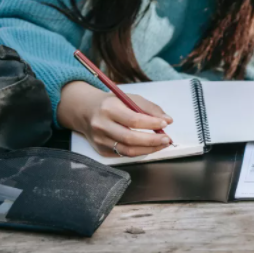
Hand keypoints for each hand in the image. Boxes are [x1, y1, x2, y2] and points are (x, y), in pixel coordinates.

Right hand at [58, 82, 173, 156]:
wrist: (86, 111)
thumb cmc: (112, 103)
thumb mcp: (129, 98)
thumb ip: (149, 108)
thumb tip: (167, 120)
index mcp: (108, 109)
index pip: (133, 120)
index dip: (152, 124)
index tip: (165, 123)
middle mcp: (102, 125)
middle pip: (130, 138)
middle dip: (152, 140)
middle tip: (167, 139)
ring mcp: (100, 140)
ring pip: (128, 150)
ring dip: (149, 149)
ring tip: (162, 144)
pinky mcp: (101, 150)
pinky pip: (123, 154)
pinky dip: (139, 152)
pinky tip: (148, 147)